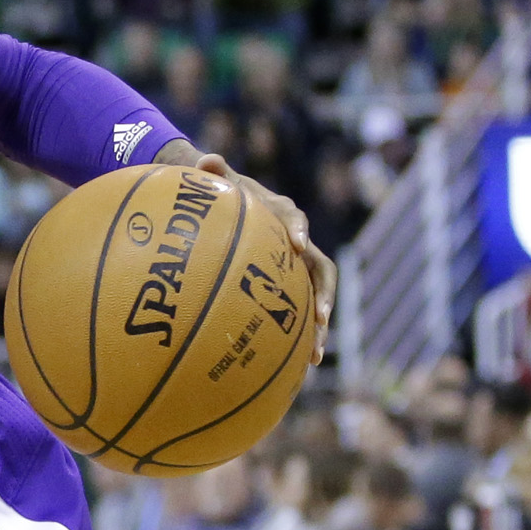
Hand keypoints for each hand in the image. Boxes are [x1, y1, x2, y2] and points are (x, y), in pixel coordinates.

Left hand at [181, 146, 332, 365]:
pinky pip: (299, 314)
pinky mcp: (290, 289)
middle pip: (320, 270)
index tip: (296, 245)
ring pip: (316, 298)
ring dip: (318, 327)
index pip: (296, 220)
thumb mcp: (219, 181)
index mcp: (283, 215)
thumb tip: (205, 160)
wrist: (236, 206)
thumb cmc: (225, 194)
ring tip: (314, 356)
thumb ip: (214, 172)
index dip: (298, 230)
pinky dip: (299, 339)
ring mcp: (297, 270)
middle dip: (324, 295)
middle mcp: (299, 244)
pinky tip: (296, 369)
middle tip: (321, 318)